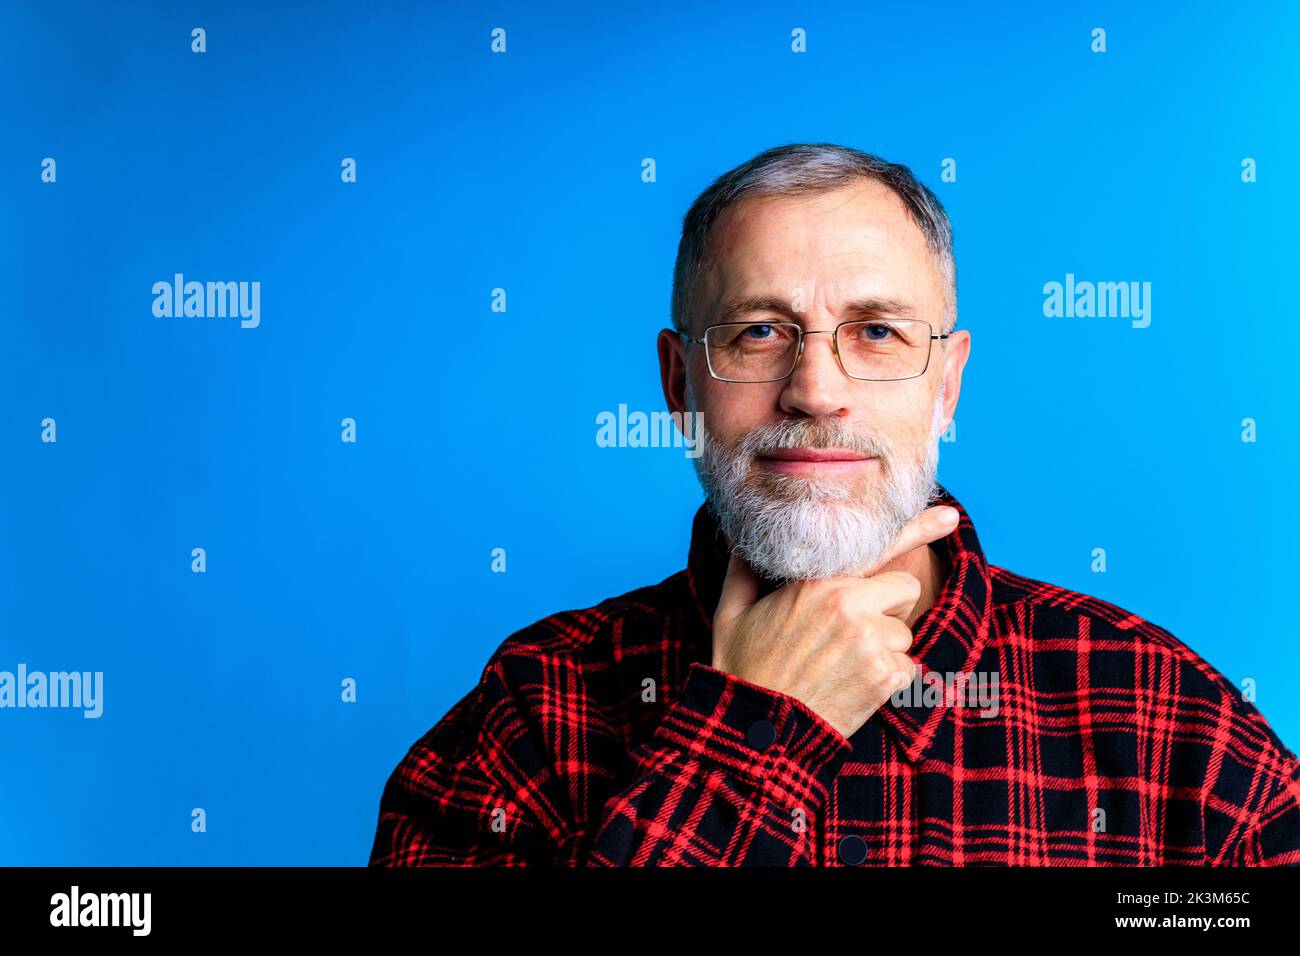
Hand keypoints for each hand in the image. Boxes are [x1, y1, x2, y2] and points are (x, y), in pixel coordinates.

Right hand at [711, 505, 959, 739]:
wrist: (756, 729)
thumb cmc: (742, 668)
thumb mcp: (733, 611)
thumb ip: (743, 567)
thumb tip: (735, 533)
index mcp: (818, 581)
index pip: (879, 546)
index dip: (918, 527)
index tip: (950, 516)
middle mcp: (850, 605)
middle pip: (905, 590)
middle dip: (887, 609)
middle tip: (850, 632)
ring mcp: (870, 642)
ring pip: (905, 634)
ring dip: (884, 649)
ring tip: (842, 665)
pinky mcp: (883, 676)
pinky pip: (906, 668)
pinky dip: (887, 679)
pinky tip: (852, 686)